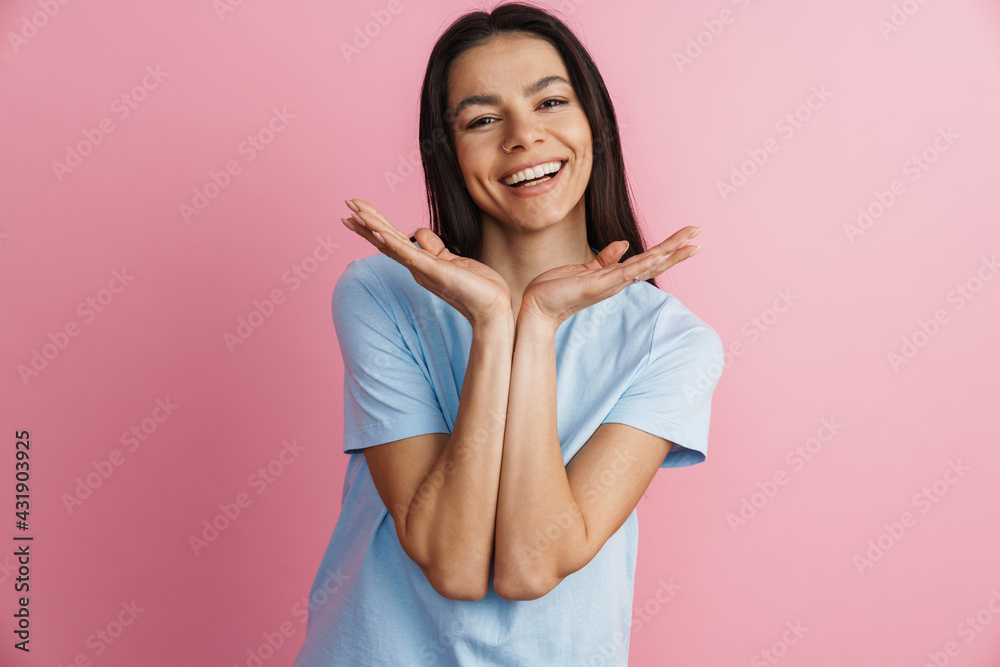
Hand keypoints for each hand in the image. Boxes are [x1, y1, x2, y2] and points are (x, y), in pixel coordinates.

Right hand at [342, 198, 511, 325]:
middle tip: (346, 203)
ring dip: (373, 228)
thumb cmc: (477, 287)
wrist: (493, 309)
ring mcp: (423, 270)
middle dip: (366, 221)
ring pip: (392, 245)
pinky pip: (410, 255)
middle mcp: (416, 268)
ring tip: (354, 213)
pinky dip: (393, 243)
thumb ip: (434, 247)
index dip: (374, 225)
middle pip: (385, 240)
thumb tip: (418, 232)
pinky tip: (379, 232)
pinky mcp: (435, 271)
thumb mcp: (452, 260)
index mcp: (420, 263)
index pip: (392, 240)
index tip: (356, 211)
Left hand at [520, 225, 702, 326]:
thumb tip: (624, 244)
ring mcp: (612, 284)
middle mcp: (619, 281)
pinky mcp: (600, 284)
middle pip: (655, 262)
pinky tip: (660, 255)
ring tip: (691, 243)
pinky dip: (644, 263)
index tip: (688, 235)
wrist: (537, 307)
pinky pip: (627, 272)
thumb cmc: (557, 289)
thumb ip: (606, 258)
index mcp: (616, 276)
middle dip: (677, 247)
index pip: (648, 259)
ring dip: (670, 254)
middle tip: (699, 233)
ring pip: (647, 266)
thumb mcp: (585, 269)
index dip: (668, 247)